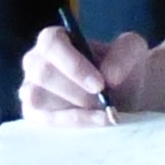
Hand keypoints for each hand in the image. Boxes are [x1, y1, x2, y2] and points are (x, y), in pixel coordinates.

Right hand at [18, 24, 149, 124]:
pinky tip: (97, 123)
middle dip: (77, 92)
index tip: (100, 84)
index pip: (51, 44)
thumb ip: (124, 54)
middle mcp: (35, 63)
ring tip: (104, 113)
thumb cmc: (122, 68)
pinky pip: (45, 121)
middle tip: (105, 102)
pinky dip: (74, 124)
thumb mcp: (133, 50)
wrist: (128, 95)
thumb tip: (109, 76)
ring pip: (39, 100)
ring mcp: (31, 91)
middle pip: (43, 74)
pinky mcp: (35, 116)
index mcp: (53, 40)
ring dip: (75, 109)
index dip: (73, 65)